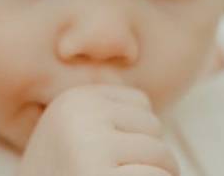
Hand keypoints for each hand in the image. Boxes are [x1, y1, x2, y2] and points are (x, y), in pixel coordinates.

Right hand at [17, 84, 179, 175]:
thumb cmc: (60, 175)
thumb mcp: (71, 134)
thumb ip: (100, 112)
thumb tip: (134, 60)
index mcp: (72, 99)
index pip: (140, 103)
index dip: (132, 135)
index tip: (104, 156)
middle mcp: (79, 115)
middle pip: (154, 127)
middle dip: (146, 156)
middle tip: (111, 173)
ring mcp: (90, 145)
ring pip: (162, 155)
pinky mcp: (100, 175)